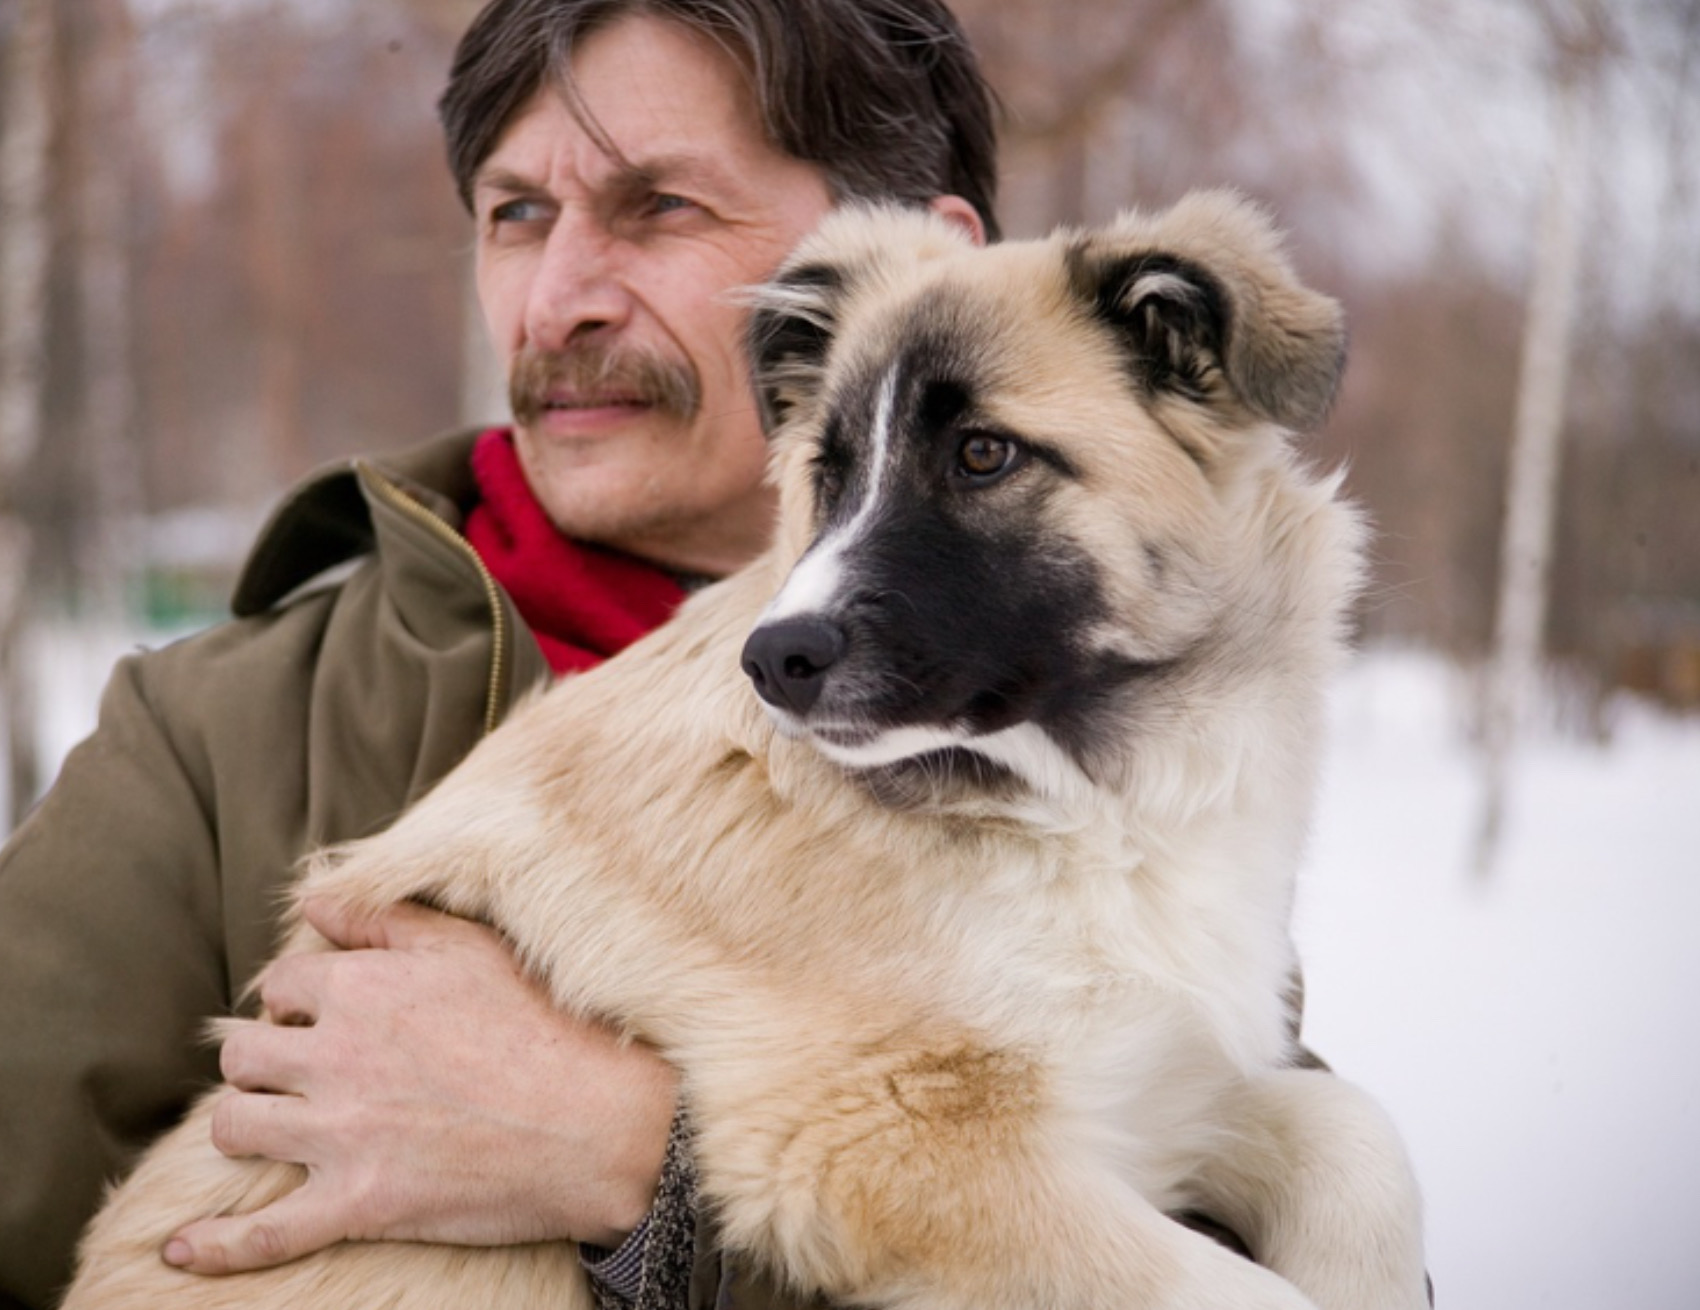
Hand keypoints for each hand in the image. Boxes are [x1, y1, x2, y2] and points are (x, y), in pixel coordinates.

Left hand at [163, 898, 677, 1274]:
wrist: (598, 1120)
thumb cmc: (545, 1024)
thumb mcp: (469, 946)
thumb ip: (384, 916)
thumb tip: (310, 899)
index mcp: (362, 989)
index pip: (283, 985)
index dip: (298, 999)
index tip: (323, 1015)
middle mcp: (336, 1056)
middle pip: (246, 1054)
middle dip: (263, 1059)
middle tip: (299, 1069)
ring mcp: (341, 1134)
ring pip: (237, 1126)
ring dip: (244, 1122)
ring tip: (271, 1124)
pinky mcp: (358, 1203)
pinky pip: (264, 1233)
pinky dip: (216, 1245)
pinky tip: (182, 1249)